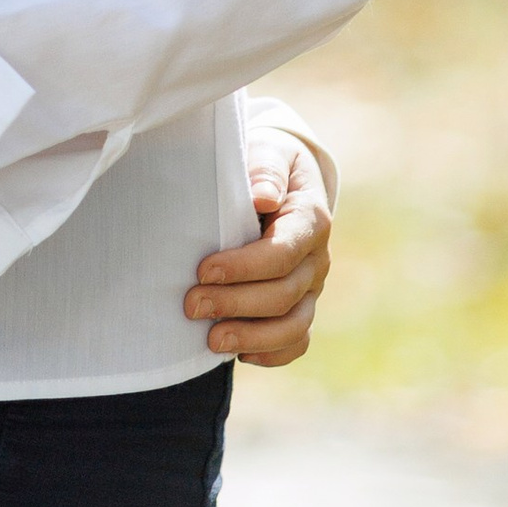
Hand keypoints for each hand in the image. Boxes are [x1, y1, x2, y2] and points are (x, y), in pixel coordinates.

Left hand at [186, 129, 332, 365]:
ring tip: (211, 341)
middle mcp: (316, 259)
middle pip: (284, 294)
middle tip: (190, 305)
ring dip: (252, 337)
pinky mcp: (301, 307)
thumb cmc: (265, 164)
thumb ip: (266, 169)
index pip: (282, 253)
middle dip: (236, 304)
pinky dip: (271, 354)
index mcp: (310, 219)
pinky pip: (296, 341)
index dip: (244, 267)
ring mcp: (311, 287)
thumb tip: (263, 196)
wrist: (282, 179)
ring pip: (294, 326)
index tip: (203, 270)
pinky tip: (238, 355)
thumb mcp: (268, 151)